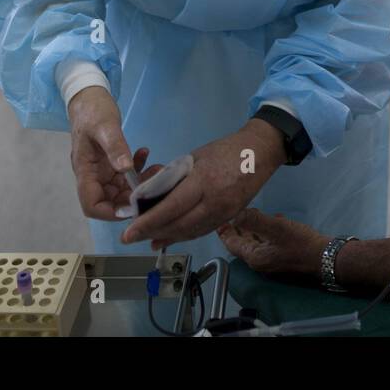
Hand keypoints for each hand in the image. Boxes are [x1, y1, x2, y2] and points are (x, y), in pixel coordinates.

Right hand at [67, 87, 156, 219]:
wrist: (88, 96)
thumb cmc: (93, 110)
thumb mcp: (105, 126)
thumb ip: (115, 147)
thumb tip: (126, 169)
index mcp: (85, 170)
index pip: (91, 205)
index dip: (110, 212)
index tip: (133, 206)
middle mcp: (92, 174)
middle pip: (109, 201)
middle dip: (132, 198)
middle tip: (154, 187)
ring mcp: (101, 169)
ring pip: (120, 189)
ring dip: (139, 184)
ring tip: (157, 170)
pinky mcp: (110, 162)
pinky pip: (124, 174)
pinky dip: (137, 169)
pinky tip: (146, 154)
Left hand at [120, 120, 285, 248]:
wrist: (260, 153)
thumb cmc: (225, 150)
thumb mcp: (195, 157)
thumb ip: (175, 177)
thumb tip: (152, 194)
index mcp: (204, 182)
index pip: (171, 207)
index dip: (149, 222)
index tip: (129, 233)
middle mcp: (215, 202)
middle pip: (179, 225)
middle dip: (153, 233)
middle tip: (131, 238)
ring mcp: (225, 213)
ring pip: (190, 232)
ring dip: (167, 237)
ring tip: (146, 239)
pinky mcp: (230, 218)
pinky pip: (202, 230)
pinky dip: (184, 235)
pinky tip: (169, 238)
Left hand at [217, 208, 328, 276]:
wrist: (326, 258)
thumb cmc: (299, 243)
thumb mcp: (275, 228)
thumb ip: (254, 220)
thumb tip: (236, 215)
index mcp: (255, 257)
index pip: (232, 245)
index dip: (224, 232)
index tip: (218, 220)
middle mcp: (261, 262)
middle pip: (243, 244)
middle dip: (237, 229)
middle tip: (231, 215)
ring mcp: (273, 260)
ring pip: (256, 243)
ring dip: (252, 229)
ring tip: (250, 214)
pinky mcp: (284, 257)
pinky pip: (269, 242)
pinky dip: (266, 232)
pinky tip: (274, 219)